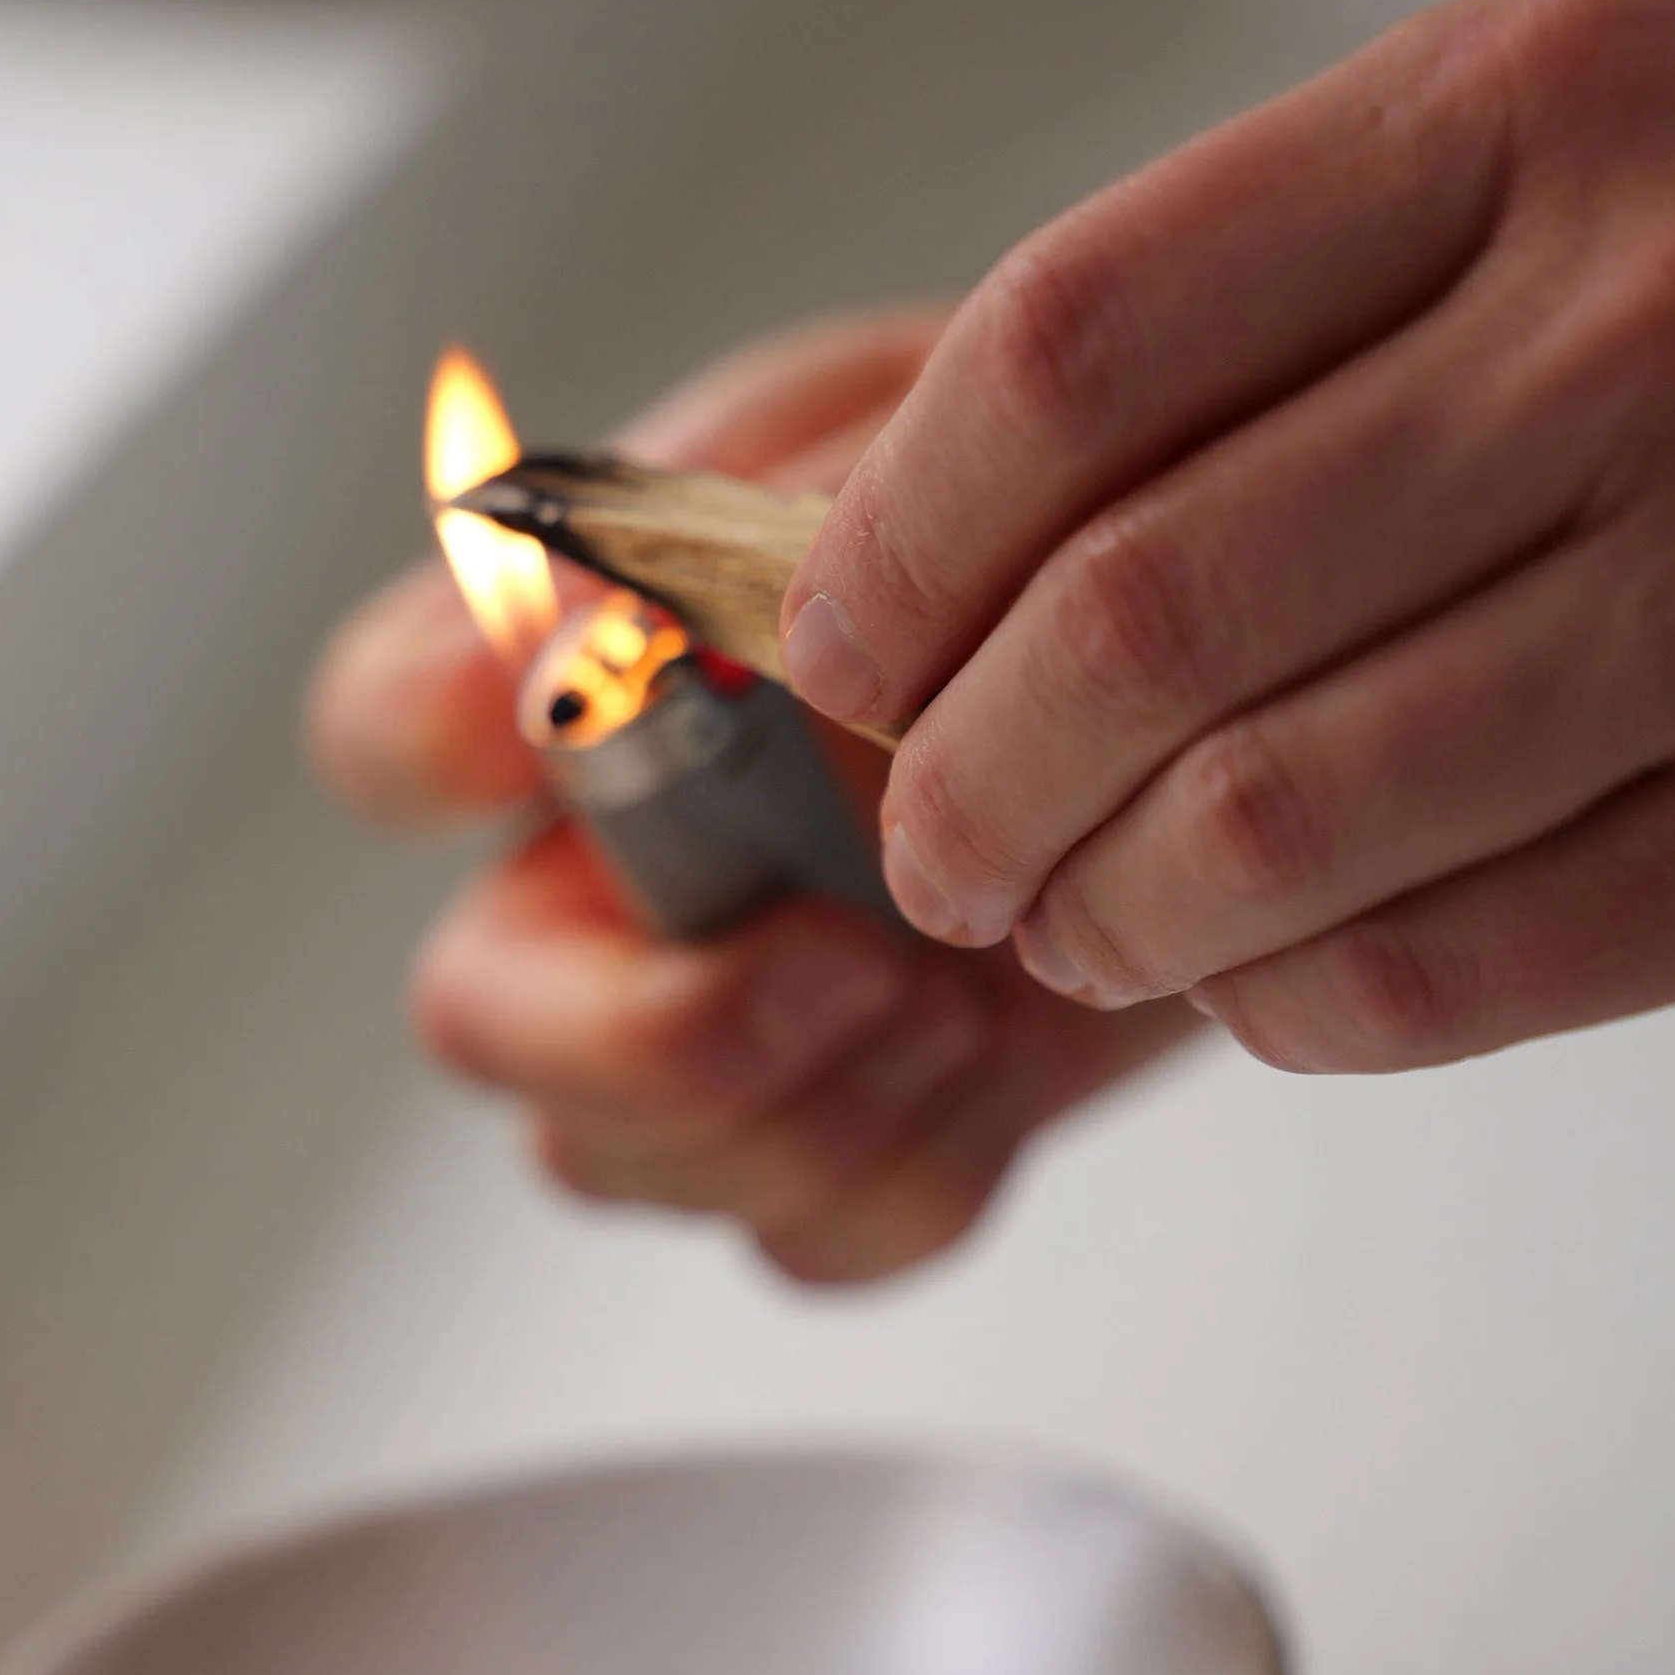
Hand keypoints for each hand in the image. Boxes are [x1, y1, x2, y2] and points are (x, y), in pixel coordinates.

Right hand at [306, 310, 1194, 1282]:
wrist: (1283, 668)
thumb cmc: (1093, 516)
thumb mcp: (937, 437)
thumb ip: (751, 515)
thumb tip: (568, 632)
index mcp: (600, 674)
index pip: (391, 721)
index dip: (424, 743)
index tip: (525, 742)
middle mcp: (627, 859)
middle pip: (484, 1014)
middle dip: (652, 1031)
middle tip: (843, 960)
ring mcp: (729, 1016)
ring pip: (624, 1161)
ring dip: (801, 1107)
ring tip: (952, 992)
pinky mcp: (865, 1129)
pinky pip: (808, 1238)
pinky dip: (906, 1172)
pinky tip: (989, 1063)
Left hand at [780, 0, 1674, 1068]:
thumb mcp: (1602, 147)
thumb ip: (1289, 291)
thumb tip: (918, 517)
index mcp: (1547, 103)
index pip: (1076, 341)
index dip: (894, 538)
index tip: (837, 646)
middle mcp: (1655, 321)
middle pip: (1137, 610)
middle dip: (963, 781)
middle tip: (932, 840)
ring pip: (1266, 826)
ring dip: (1106, 915)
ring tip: (1074, 922)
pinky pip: (1440, 972)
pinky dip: (1286, 1008)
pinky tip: (1261, 974)